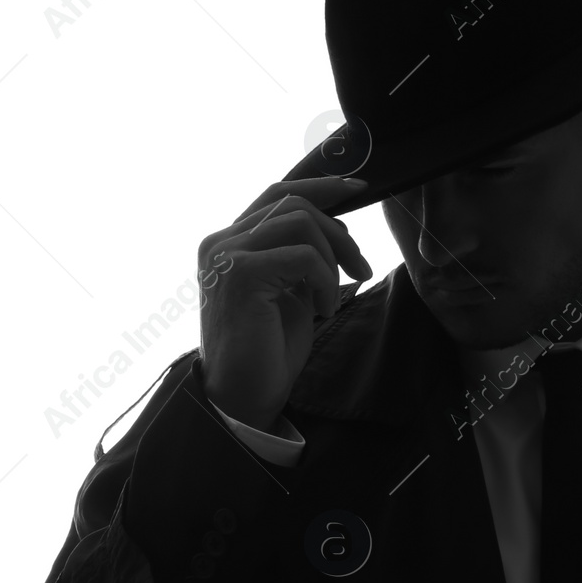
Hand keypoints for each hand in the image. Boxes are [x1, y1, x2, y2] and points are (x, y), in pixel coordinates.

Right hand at [197, 175, 371, 431]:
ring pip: (300, 221)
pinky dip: (325, 281)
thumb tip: (336, 226)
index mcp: (229, 242)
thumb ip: (300, 255)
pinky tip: (322, 309)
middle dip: (338, 231)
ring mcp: (226, 254)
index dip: (320, 185)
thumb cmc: (267, 350)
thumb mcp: (289, 290)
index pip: (276, 193)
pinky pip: (304, 256)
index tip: (358, 189)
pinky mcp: (240, 274)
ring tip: (332, 297)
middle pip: (293, 202)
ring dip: (332, 258)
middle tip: (361, 267)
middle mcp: (221, 241)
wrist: (242, 397)